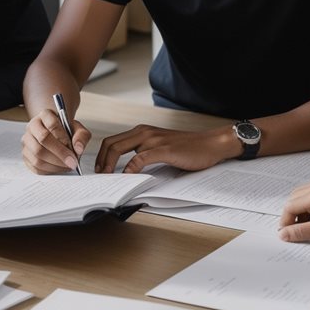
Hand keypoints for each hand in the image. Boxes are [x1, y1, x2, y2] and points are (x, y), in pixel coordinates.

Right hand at [21, 109, 89, 173]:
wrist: (55, 135)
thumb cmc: (66, 132)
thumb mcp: (78, 129)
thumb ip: (82, 136)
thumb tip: (78, 149)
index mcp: (45, 115)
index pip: (52, 125)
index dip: (63, 139)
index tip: (74, 150)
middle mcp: (32, 126)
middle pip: (42, 139)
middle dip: (60, 153)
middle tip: (73, 162)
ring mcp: (26, 141)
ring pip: (37, 155)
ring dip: (55, 164)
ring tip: (67, 166)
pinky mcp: (25, 155)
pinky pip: (35, 166)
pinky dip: (49, 170)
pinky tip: (59, 168)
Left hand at [95, 124, 236, 173]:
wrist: (211, 144)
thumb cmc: (187, 148)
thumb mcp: (160, 147)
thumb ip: (144, 152)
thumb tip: (127, 168)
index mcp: (142, 131)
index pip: (113, 140)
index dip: (101, 155)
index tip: (98, 169)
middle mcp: (144, 132)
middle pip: (111, 144)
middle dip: (100, 161)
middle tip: (98, 176)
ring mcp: (153, 139)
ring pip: (120, 149)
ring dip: (110, 165)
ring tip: (107, 178)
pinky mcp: (163, 149)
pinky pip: (139, 158)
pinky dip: (130, 168)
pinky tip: (127, 177)